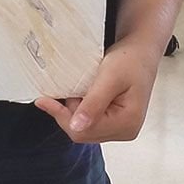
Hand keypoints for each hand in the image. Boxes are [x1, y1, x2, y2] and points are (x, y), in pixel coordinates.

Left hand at [35, 38, 161, 143]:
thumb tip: (76, 127)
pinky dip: (79, 108)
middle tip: (61, 89)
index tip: (42, 100)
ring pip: (85, 127)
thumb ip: (94, 103)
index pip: (85, 131)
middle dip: (68, 113)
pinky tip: (77, 93)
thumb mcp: (109, 77)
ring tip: (71, 89)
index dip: (61, 116)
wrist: (141, 51)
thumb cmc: (129, 60)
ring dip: (73, 110)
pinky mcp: (115, 120)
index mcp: (127, 124)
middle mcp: (125, 131)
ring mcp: (121, 127)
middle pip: (84, 132)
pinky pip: (91, 120)